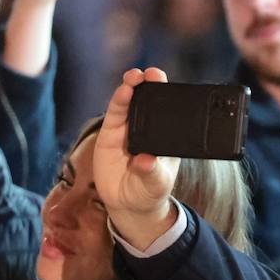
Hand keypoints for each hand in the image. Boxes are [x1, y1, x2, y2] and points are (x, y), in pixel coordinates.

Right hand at [93, 68, 181, 249]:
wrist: (128, 205)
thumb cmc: (149, 191)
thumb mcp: (156, 184)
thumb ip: (151, 173)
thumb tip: (145, 161)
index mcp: (165, 136)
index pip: (168, 110)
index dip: (167, 94)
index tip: (170, 85)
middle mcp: (147, 128)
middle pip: (148, 100)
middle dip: (150, 84)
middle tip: (152, 74)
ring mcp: (127, 129)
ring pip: (130, 102)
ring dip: (132, 88)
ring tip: (135, 78)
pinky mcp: (110, 134)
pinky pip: (115, 114)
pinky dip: (119, 102)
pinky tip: (124, 92)